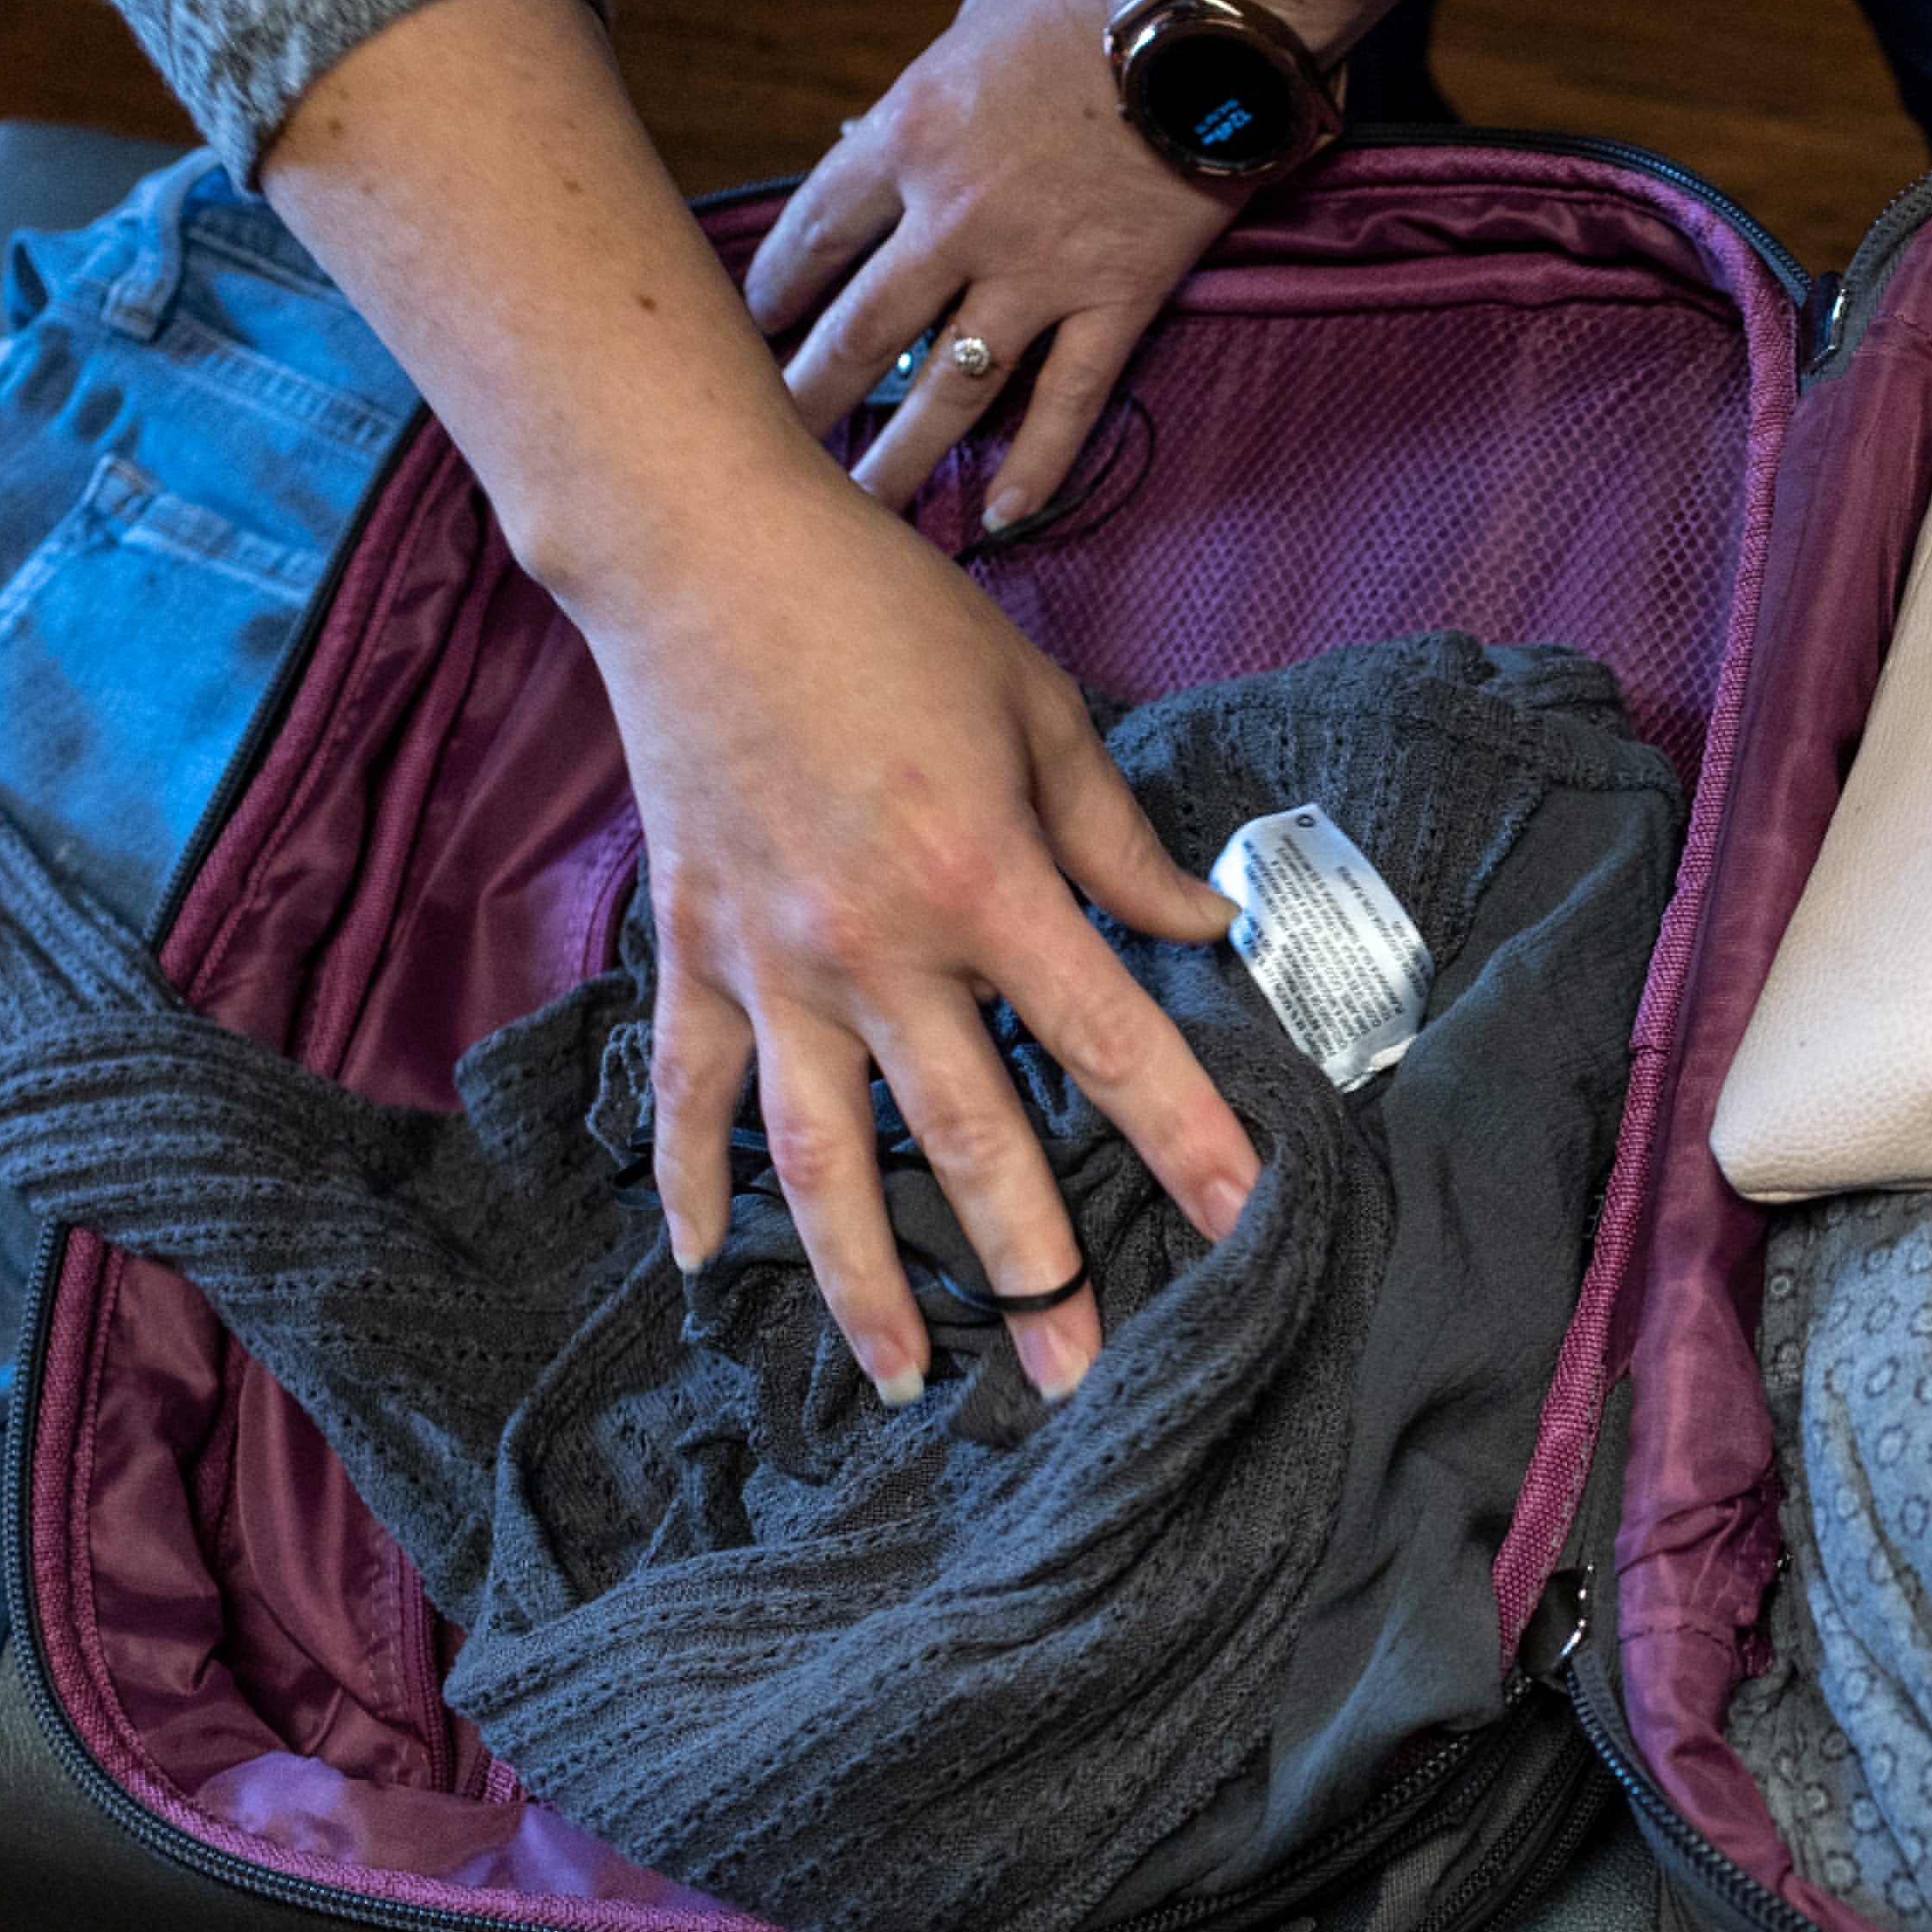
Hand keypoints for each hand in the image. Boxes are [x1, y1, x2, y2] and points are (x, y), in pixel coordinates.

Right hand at [592, 442, 1260, 1402]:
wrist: (701, 551)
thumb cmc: (888, 617)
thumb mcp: (1039, 710)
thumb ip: (1117, 841)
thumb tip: (1203, 935)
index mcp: (978, 878)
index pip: (1106, 1040)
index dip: (1186, 1137)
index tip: (1248, 1226)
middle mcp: (872, 946)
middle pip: (968, 1138)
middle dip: (1034, 1270)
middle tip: (1084, 1378)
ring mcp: (769, 961)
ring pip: (819, 1156)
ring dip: (863, 1279)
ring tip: (909, 1380)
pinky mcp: (690, 950)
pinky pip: (688, 1092)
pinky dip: (683, 1180)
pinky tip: (699, 1262)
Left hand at [746, 0, 1233, 533]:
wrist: (1204, 1)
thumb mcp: (971, 30)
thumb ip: (926, 104)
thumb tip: (878, 141)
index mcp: (907, 136)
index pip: (813, 231)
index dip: (774, 289)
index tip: (749, 329)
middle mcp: (953, 218)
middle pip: (859, 330)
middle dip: (806, 396)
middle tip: (767, 447)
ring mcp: (1035, 270)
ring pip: (948, 388)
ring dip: (897, 458)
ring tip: (855, 511)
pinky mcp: (1117, 297)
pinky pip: (1068, 399)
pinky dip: (1034, 464)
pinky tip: (999, 516)